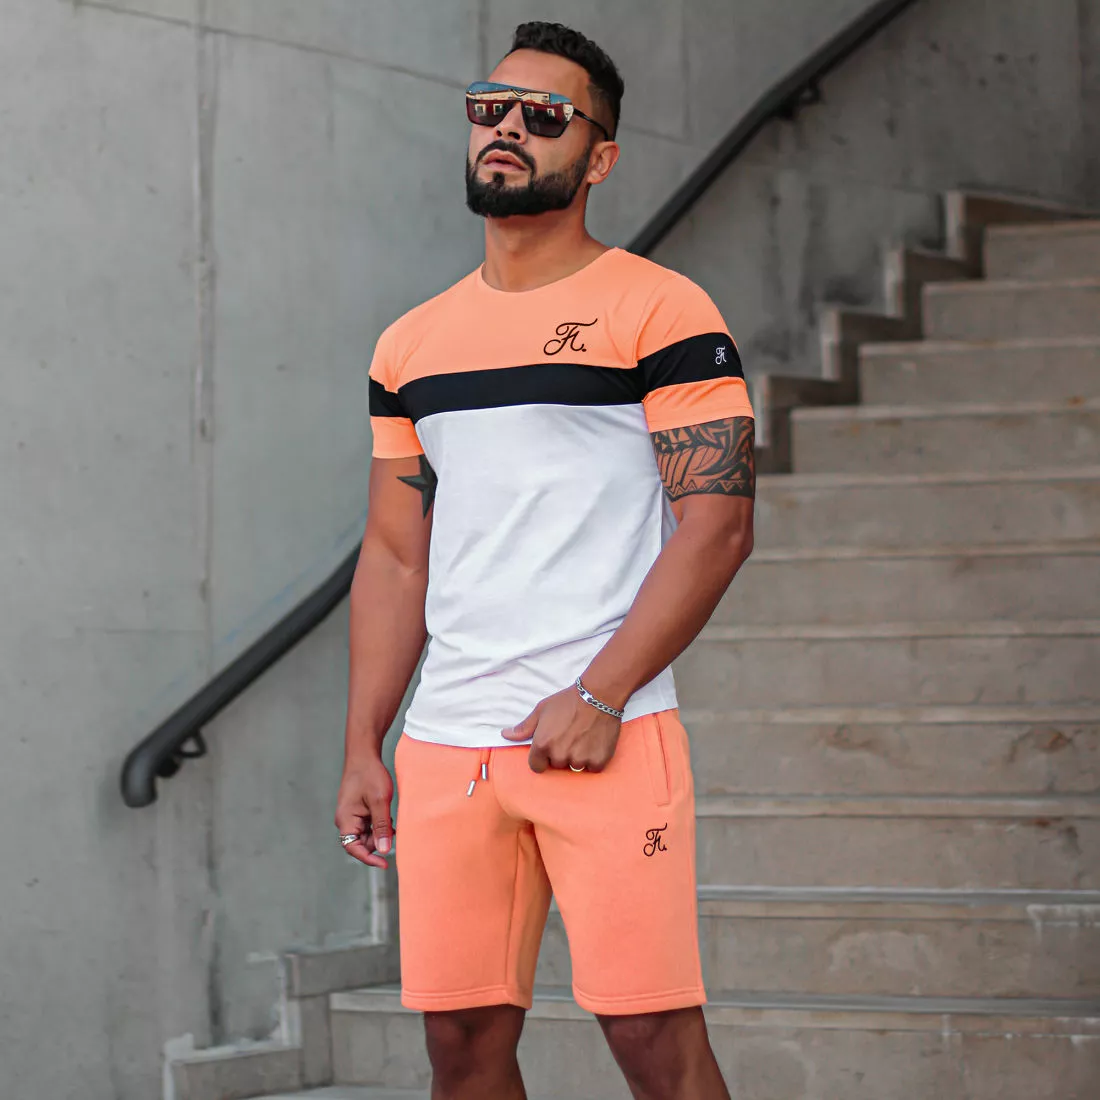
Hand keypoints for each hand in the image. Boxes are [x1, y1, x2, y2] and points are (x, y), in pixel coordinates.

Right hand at [335, 755, 393, 867]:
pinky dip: (379, 824)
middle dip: (377, 841)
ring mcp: (351, 815)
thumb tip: (384, 850)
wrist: (364, 754)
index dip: (369, 859)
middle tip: (393, 831)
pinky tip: (388, 815)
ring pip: (366, 834)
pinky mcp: (357, 810)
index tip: (385, 864)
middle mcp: (345, 820)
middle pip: (361, 843)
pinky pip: (368, 825)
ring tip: (391, 819)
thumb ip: (382, 826)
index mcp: (345, 820)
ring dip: (380, 832)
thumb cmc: (370, 774)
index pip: (354, 849)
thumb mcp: (380, 801)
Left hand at [501, 685, 621, 772]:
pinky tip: (594, 743)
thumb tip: (505, 735)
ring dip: (578, 757)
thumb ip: (524, 727)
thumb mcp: (542, 710)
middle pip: (556, 766)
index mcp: (542, 745)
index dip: (542, 757)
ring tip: (583, 738)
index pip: (536, 766)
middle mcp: (559, 756)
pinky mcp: (597, 761)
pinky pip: (592, 768)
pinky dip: (594, 759)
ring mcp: (579, 760)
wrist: (598, 695)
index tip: (551, 747)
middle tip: (570, 737)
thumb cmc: (568, 701)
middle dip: (561, 754)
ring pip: (575, 767)